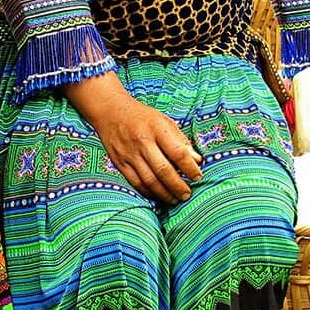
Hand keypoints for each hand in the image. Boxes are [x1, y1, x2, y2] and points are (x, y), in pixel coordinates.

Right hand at [65, 74, 202, 204]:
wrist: (110, 111)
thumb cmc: (142, 117)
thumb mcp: (164, 121)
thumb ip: (181, 141)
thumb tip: (197, 160)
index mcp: (157, 129)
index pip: (178, 153)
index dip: (190, 168)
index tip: (198, 177)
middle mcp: (143, 142)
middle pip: (163, 170)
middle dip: (178, 186)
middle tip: (187, 194)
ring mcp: (130, 154)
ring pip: (150, 180)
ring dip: (165, 194)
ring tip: (175, 199)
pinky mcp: (120, 163)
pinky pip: (136, 183)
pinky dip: (149, 192)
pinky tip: (158, 196)